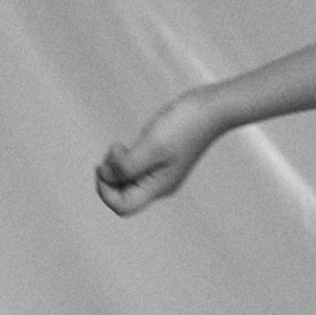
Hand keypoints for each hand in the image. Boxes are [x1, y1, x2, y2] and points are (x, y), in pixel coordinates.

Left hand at [95, 87, 225, 215]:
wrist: (212, 108)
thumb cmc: (183, 126)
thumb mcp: (150, 146)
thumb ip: (125, 165)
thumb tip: (105, 175)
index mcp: (158, 187)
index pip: (123, 206)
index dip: (105, 190)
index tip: (103, 165)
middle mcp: (161, 184)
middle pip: (124, 195)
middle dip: (110, 176)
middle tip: (114, 150)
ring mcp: (164, 172)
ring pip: (130, 181)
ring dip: (118, 165)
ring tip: (121, 145)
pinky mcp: (165, 158)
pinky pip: (138, 167)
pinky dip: (128, 158)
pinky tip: (134, 142)